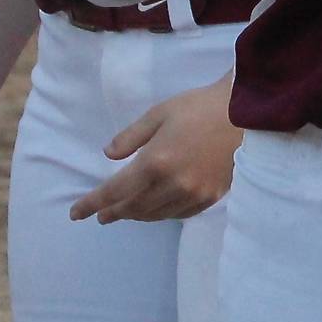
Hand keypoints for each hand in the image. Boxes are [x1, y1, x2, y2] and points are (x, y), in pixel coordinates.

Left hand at [70, 77, 241, 224]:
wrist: (245, 112)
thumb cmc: (200, 107)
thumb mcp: (159, 113)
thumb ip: (130, 137)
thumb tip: (108, 156)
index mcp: (155, 162)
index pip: (114, 191)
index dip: (91, 203)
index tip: (75, 213)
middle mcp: (172, 184)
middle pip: (133, 208)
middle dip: (112, 212)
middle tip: (100, 215)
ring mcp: (193, 193)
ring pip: (155, 214)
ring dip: (136, 215)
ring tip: (125, 212)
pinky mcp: (212, 196)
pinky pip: (179, 213)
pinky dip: (161, 214)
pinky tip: (156, 209)